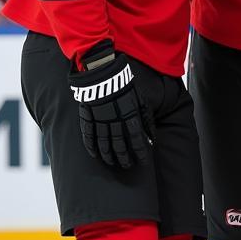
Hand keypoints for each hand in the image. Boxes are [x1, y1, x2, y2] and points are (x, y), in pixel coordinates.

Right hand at [69, 41, 153, 168]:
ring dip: (108, 156)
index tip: (142, 162)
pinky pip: (89, 135)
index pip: (136, 140)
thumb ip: (146, 120)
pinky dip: (92, 146)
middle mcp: (115, 120)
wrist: (104, 72)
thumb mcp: (140, 101)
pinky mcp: (88, 116)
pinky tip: (95, 154)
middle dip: (124, 158)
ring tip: (112, 163)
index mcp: (130, 115)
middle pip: (119, 145)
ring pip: (104, 143)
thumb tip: (152, 139)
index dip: (140, 153)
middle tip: (126, 166)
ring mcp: (100, 119)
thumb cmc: (125, 86)